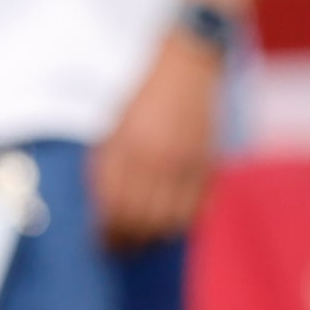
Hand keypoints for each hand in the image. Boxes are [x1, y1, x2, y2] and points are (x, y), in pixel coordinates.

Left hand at [86, 28, 222, 251]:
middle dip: (127, 241)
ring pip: (169, 220)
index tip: (101, 242)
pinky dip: (184, 222)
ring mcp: (183, 163)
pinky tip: (173, 223)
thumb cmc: (143, 88)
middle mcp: (154, 160)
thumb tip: (103, 202)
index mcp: (125, 148)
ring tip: (146, 241)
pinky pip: (197, 207)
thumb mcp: (114, 121)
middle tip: (121, 249)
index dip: (106, 232)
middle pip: (139, 220)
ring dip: (155, 236)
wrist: (187, 61)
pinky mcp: (207, 162)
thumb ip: (108, 159)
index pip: (112, 207)